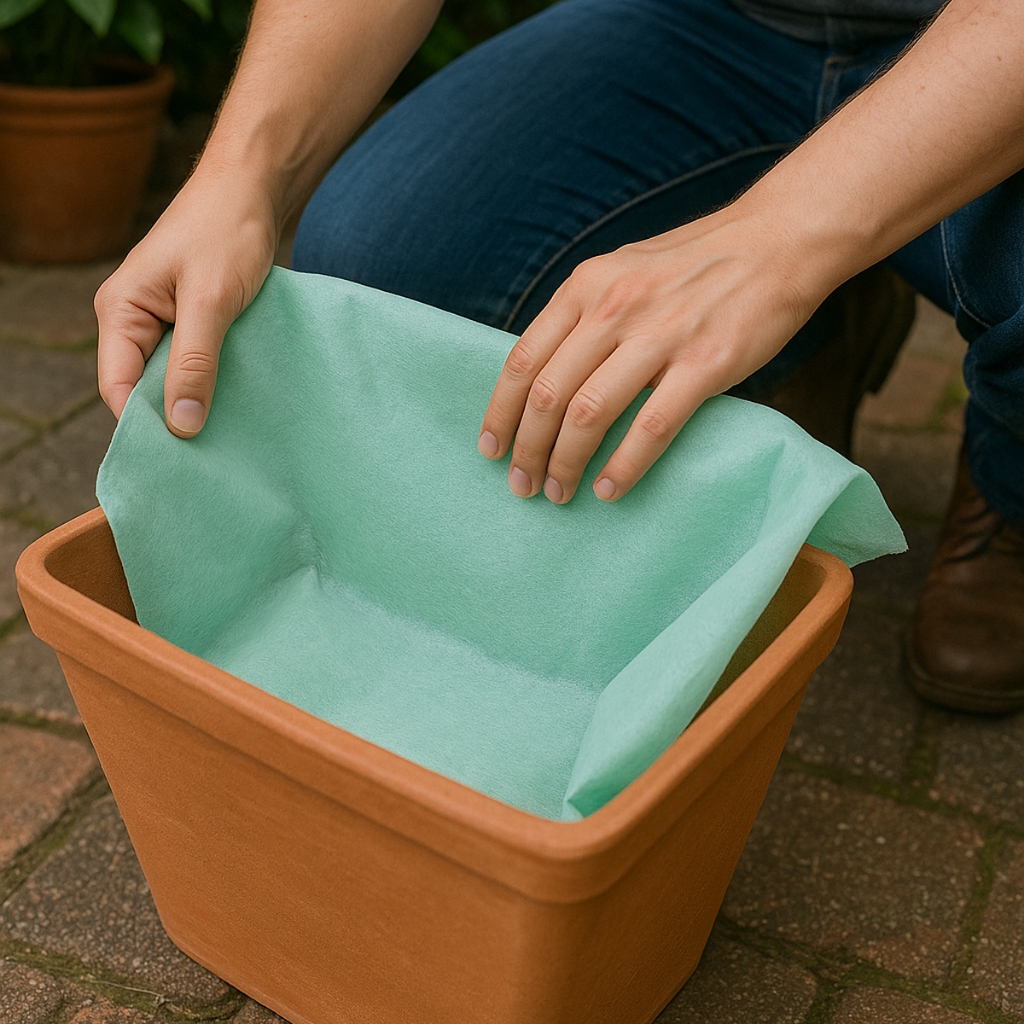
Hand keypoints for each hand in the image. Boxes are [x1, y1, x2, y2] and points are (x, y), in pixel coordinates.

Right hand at [95, 168, 277, 435]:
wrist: (254, 189)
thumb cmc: (226, 232)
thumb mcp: (212, 301)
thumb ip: (195, 363)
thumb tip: (181, 426)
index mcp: (120, 312)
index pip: (118, 388)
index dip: (146, 425)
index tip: (184, 458)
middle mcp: (133, 320)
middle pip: (144, 389)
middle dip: (175, 417)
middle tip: (215, 454)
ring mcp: (164, 322)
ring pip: (174, 378)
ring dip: (200, 399)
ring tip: (231, 432)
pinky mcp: (193, 322)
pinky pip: (197, 363)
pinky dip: (216, 380)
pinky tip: (240, 400)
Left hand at [477, 199, 833, 502]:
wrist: (778, 241)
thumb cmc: (694, 264)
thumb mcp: (622, 271)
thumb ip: (582, 315)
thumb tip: (544, 372)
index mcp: (587, 286)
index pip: (523, 359)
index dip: (500, 411)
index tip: (491, 449)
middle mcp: (614, 308)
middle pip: (548, 394)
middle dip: (527, 448)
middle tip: (522, 484)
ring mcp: (659, 336)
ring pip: (589, 414)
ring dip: (565, 462)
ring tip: (558, 492)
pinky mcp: (705, 365)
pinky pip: (651, 427)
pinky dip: (623, 466)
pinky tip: (609, 489)